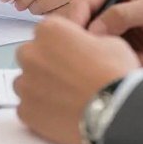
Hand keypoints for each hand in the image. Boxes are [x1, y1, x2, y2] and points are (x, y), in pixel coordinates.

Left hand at [14, 18, 140, 143]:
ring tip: (66, 97)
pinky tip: (61, 113)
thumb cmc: (114, 74)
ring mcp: (26, 83)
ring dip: (40, 87)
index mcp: (49, 30)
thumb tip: (85, 46)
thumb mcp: (108, 41)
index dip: (61, 44)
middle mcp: (31, 53)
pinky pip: (28, 107)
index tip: (71, 54)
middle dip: (45, 63)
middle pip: (31, 55)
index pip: (46, 31)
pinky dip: (40, 111)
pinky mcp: (26, 111)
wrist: (116, 111)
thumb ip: (86, 39)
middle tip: (68, 76)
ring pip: (26, 82)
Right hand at [65, 0, 142, 69]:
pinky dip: (126, 63)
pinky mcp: (128, 53)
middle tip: (102, 52)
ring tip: (136, 56)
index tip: (70, 36)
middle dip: (93, 41)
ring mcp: (121, 34)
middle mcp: (114, 12)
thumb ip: (122, 15)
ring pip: (100, 47)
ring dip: (113, 53)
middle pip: (87, 27)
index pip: (86, 3)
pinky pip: (115, 60)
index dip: (75, 18)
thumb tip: (92, 29)